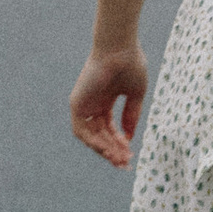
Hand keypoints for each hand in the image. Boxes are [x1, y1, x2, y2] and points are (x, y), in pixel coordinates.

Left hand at [71, 43, 148, 166]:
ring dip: (105, 149)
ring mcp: (84, 104)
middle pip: (101, 134)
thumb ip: (131, 115)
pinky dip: (94, 142)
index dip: (120, 142)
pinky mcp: (77, 104)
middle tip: (126, 163)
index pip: (110, 128)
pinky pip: (82, 130)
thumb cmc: (131, 64)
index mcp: (106, 99)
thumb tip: (130, 137)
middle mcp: (93, 103)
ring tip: (119, 159)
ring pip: (91, 136)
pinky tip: (108, 150)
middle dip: (113, 150)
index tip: (131, 153)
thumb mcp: (135, 94)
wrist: (120, 48)